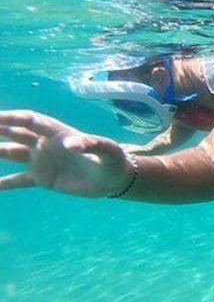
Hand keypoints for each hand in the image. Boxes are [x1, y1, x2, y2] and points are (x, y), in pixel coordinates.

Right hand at [0, 110, 132, 197]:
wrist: (114, 180)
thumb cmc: (113, 160)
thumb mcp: (107, 151)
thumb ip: (91, 144)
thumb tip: (70, 144)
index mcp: (58, 132)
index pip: (30, 121)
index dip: (11, 118)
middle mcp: (44, 144)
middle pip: (13, 133)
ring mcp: (41, 160)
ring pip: (9, 153)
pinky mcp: (42, 178)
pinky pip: (17, 180)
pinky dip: (2, 183)